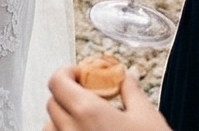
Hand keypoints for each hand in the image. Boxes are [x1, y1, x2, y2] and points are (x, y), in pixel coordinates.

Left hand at [46, 63, 168, 130]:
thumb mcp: (147, 116)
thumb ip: (131, 91)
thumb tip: (126, 77)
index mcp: (88, 112)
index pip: (57, 81)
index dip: (67, 73)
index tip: (81, 74)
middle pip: (53, 103)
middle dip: (68, 94)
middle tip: (90, 96)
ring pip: (50, 127)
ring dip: (63, 119)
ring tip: (87, 120)